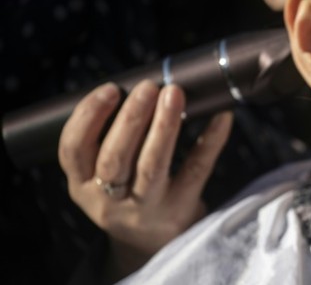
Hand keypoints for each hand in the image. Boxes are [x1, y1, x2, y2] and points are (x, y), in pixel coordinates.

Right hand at [58, 80, 232, 277]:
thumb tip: (141, 82)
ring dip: (163, 126)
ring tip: (174, 93)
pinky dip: (211, 140)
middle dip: (130, 118)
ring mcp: (146, 208)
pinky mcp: (181, 209)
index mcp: (82, 186)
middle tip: (149, 86)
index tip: (110, 88)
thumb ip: (112, 139)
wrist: (154, 244)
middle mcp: (109, 201)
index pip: (73, 151)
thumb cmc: (129, 192)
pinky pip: (196, 170)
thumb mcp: (105, 175)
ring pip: (151, 166)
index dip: (88, 118)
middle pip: (114, 159)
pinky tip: (221, 115)